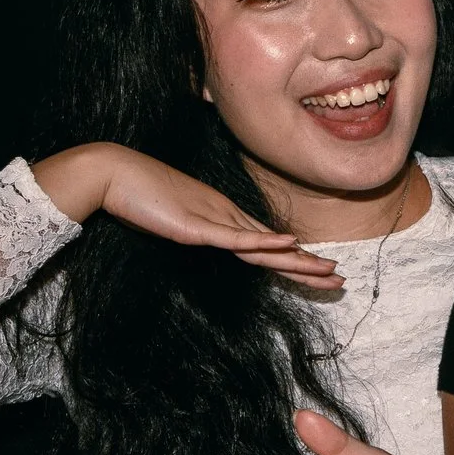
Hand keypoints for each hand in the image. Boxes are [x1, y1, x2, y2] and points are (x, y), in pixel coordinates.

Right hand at [32, 143, 338, 285]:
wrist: (112, 173)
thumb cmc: (140, 196)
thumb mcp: (177, 220)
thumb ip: (197, 230)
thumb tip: (214, 240)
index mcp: (223, 220)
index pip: (267, 246)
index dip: (295, 261)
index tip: (320, 274)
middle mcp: (226, 218)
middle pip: (275, 248)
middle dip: (308, 267)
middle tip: (341, 281)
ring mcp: (212, 220)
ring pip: (264, 245)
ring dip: (297, 259)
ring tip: (327, 271)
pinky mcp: (195, 225)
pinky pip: (234, 236)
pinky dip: (262, 241)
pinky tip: (286, 244)